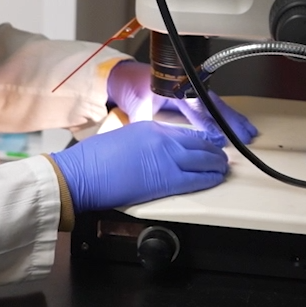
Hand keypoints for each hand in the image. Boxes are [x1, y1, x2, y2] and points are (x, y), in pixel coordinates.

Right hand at [50, 121, 229, 211]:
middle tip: (221, 156)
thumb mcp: (122, 139)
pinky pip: (195, 178)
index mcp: (150, 127)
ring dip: (216, 164)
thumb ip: (143, 142)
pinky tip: (215, 178)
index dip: (200, 140)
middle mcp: (162, 139)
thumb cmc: (94, 160)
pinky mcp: (165, 179)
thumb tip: (153, 153)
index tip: (207, 144)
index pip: (184, 132)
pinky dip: (209, 178)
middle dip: (214, 150)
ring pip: (202, 159)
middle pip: (198, 144)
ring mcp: (165, 158)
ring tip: (223, 168)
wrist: (82, 173)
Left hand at [106, 59, 260, 144]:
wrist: (129, 76)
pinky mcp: (196, 96)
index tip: (219, 137)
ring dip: (234, 118)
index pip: (196, 108)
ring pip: (219, 104)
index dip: (208, 124)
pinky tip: (239, 125)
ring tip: (249, 131)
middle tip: (245, 135)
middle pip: (215, 105)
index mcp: (175, 88)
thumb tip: (150, 137)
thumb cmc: (134, 88)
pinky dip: (229, 115)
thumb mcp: (137, 105)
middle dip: (231, 121)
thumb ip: (145, 120)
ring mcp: (194, 90)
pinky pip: (216, 105)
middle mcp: (188, 87)